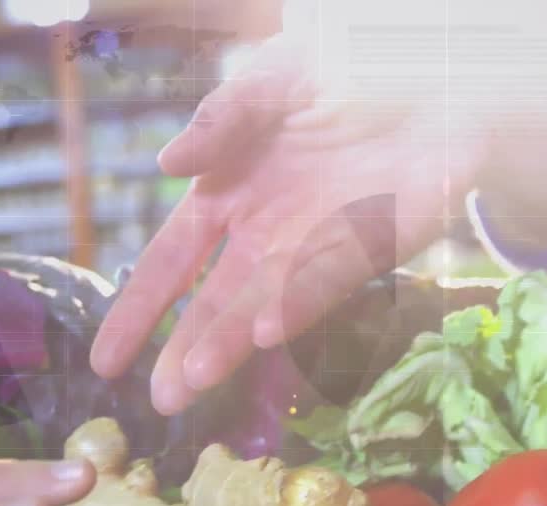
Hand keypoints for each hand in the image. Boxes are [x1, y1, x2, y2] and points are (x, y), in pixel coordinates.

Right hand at [89, 33, 491, 414]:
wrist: (440, 63)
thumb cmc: (348, 67)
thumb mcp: (270, 81)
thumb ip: (220, 119)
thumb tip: (166, 165)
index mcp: (231, 194)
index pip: (171, 263)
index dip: (139, 311)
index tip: (106, 364)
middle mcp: (269, 232)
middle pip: (215, 302)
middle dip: (184, 351)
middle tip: (160, 401)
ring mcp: (319, 244)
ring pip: (264, 302)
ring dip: (229, 343)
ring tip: (192, 384)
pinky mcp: (375, 243)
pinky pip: (329, 279)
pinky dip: (298, 303)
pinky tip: (265, 332)